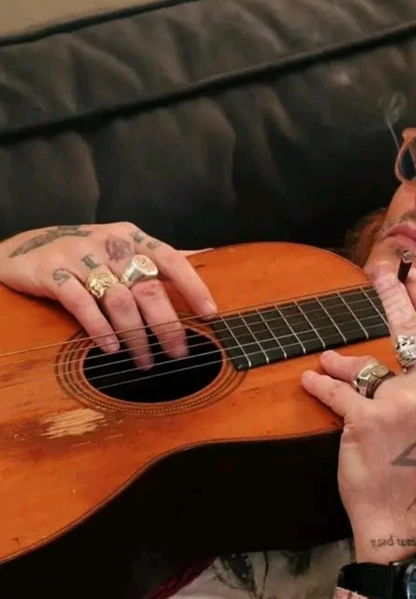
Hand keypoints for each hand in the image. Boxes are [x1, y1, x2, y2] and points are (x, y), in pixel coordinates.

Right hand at [0, 223, 216, 368]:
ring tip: (145, 361)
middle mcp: (110, 243)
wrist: (23, 247)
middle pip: (147, 287)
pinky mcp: (52, 272)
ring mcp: (80, 256)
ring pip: (118, 300)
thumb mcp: (121, 246)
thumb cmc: (84, 252)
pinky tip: (111, 348)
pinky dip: (99, 328)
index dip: (193, 286)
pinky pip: (80, 303)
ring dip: (136, 335)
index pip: (171, 259)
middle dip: (167, 325)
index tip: (210, 314)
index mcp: (132, 237)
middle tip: (179, 353)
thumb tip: (206, 255)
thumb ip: (158, 256)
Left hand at [301, 262, 415, 563]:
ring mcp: (402, 405)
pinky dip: (320, 387)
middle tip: (381, 272)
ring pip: (366, 368)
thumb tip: (367, 363)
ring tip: (327, 364)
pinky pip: (338, 392)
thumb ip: (413, 391)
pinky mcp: (368, 420)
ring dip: (342, 364)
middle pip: (410, 334)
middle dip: (393, 298)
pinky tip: (310, 381)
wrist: (401, 520)